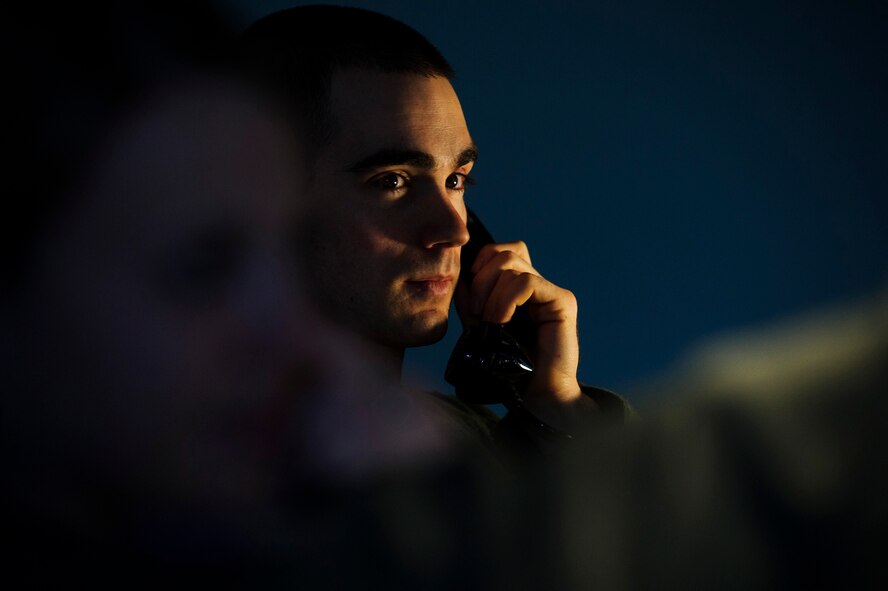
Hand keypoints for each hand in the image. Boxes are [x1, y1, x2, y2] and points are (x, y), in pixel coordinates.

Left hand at [455, 240, 598, 423]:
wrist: (536, 397)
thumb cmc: (509, 368)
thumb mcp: (480, 328)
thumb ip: (470, 303)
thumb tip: (459, 279)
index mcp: (519, 289)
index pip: (500, 251)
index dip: (480, 265)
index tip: (469, 299)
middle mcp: (538, 285)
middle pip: (505, 252)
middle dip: (481, 279)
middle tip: (476, 312)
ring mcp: (551, 291)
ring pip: (512, 263)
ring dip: (491, 293)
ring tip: (490, 320)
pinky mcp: (562, 302)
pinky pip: (527, 282)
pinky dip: (506, 300)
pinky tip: (501, 321)